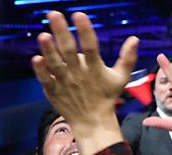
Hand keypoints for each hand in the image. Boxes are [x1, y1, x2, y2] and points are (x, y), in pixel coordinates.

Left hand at [31, 12, 137, 145]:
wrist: (92, 122)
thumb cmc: (106, 97)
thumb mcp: (121, 78)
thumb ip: (128, 58)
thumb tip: (135, 38)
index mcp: (95, 68)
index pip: (91, 46)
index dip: (85, 30)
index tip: (79, 15)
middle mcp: (79, 74)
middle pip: (69, 50)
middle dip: (61, 32)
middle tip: (53, 14)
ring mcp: (64, 83)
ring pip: (55, 64)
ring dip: (48, 50)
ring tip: (43, 35)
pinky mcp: (54, 91)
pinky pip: (46, 80)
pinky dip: (41, 71)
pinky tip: (36, 59)